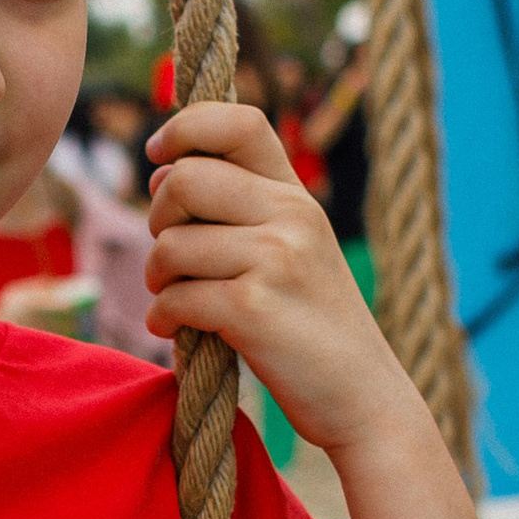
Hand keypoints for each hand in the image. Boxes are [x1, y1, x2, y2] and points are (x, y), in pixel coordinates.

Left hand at [143, 101, 413, 458]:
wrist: (362, 397)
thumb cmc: (312, 327)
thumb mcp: (294, 249)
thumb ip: (238, 208)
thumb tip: (161, 173)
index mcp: (296, 195)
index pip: (238, 121)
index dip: (183, 128)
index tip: (157, 158)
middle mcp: (290, 215)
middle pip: (184, 180)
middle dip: (157, 220)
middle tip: (170, 259)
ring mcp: (275, 260)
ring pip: (170, 244)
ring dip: (156, 278)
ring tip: (173, 299)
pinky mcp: (253, 309)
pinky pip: (175, 297)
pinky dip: (161, 318)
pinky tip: (174, 331)